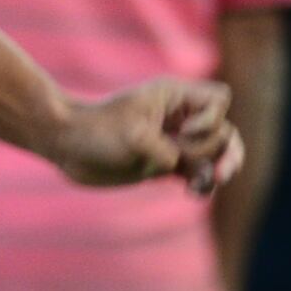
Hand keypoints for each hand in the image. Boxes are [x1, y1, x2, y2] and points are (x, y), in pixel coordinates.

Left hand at [49, 77, 239, 194]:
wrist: (67, 146)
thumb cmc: (97, 132)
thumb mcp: (135, 137)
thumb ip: (169, 153)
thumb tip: (197, 175)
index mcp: (174, 97)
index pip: (219, 100)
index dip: (211, 120)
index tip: (183, 132)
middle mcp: (179, 118)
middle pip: (223, 131)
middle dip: (213, 150)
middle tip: (189, 162)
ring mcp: (174, 142)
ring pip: (215, 155)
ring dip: (217, 170)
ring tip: (207, 184)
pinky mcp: (165, 165)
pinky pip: (198, 174)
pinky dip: (203, 184)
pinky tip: (195, 193)